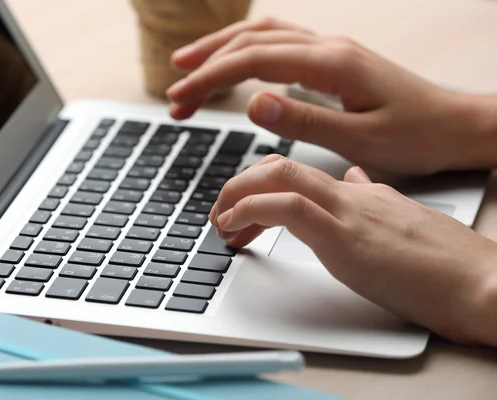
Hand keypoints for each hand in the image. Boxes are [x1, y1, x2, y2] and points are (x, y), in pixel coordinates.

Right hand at [166, 18, 495, 174]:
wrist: (454, 125)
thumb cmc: (416, 135)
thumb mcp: (360, 138)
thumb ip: (304, 119)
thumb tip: (251, 104)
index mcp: (331, 63)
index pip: (254, 60)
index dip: (211, 77)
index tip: (180, 97)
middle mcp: (327, 47)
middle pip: (251, 42)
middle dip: (206, 65)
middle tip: (173, 93)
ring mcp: (329, 49)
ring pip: (262, 35)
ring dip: (221, 50)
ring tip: (187, 68)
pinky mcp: (331, 60)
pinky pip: (279, 43)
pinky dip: (245, 49)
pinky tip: (232, 62)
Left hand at [210, 154, 496, 344]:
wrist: (481, 281)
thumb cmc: (446, 263)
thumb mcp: (400, 225)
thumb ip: (370, 202)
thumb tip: (353, 183)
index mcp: (361, 194)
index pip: (298, 174)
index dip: (261, 187)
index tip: (242, 211)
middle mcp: (351, 194)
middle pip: (280, 166)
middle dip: (239, 185)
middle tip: (221, 215)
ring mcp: (348, 211)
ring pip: (277, 176)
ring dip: (237, 196)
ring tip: (221, 223)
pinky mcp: (346, 236)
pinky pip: (289, 207)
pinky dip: (253, 210)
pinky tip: (238, 226)